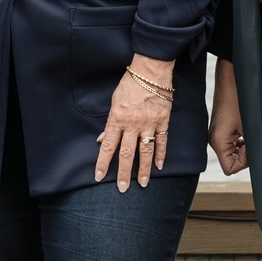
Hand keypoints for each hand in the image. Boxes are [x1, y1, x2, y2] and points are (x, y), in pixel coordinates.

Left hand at [95, 55, 173, 191]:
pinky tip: (159, 166)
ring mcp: (149, 124)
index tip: (98, 176)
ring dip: (144, 170)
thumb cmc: (130, 84)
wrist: (150, 71)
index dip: (102, 162)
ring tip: (143, 184)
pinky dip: (161, 155)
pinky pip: (162, 142)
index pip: (108, 146)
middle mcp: (132, 124)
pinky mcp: (162, 121)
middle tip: (122, 188)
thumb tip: (102, 139)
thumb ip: (110, 123)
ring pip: (145, 152)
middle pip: (127, 153)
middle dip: (123, 173)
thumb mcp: (114, 101)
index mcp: (117, 118)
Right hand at [209, 58, 247, 175]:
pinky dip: (239, 140)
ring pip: (231, 152)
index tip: (250, 145)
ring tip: (247, 131)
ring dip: (242, 147)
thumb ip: (250, 148)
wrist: (231, 78)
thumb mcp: (248, 127)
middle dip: (244, 154)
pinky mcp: (219, 127)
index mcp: (218, 142)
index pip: (230, 168)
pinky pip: (230, 142)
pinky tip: (244, 128)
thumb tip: (254, 159)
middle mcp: (213, 140)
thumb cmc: (238, 99)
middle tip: (250, 137)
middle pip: (230, 161)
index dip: (244, 161)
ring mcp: (215, 133)